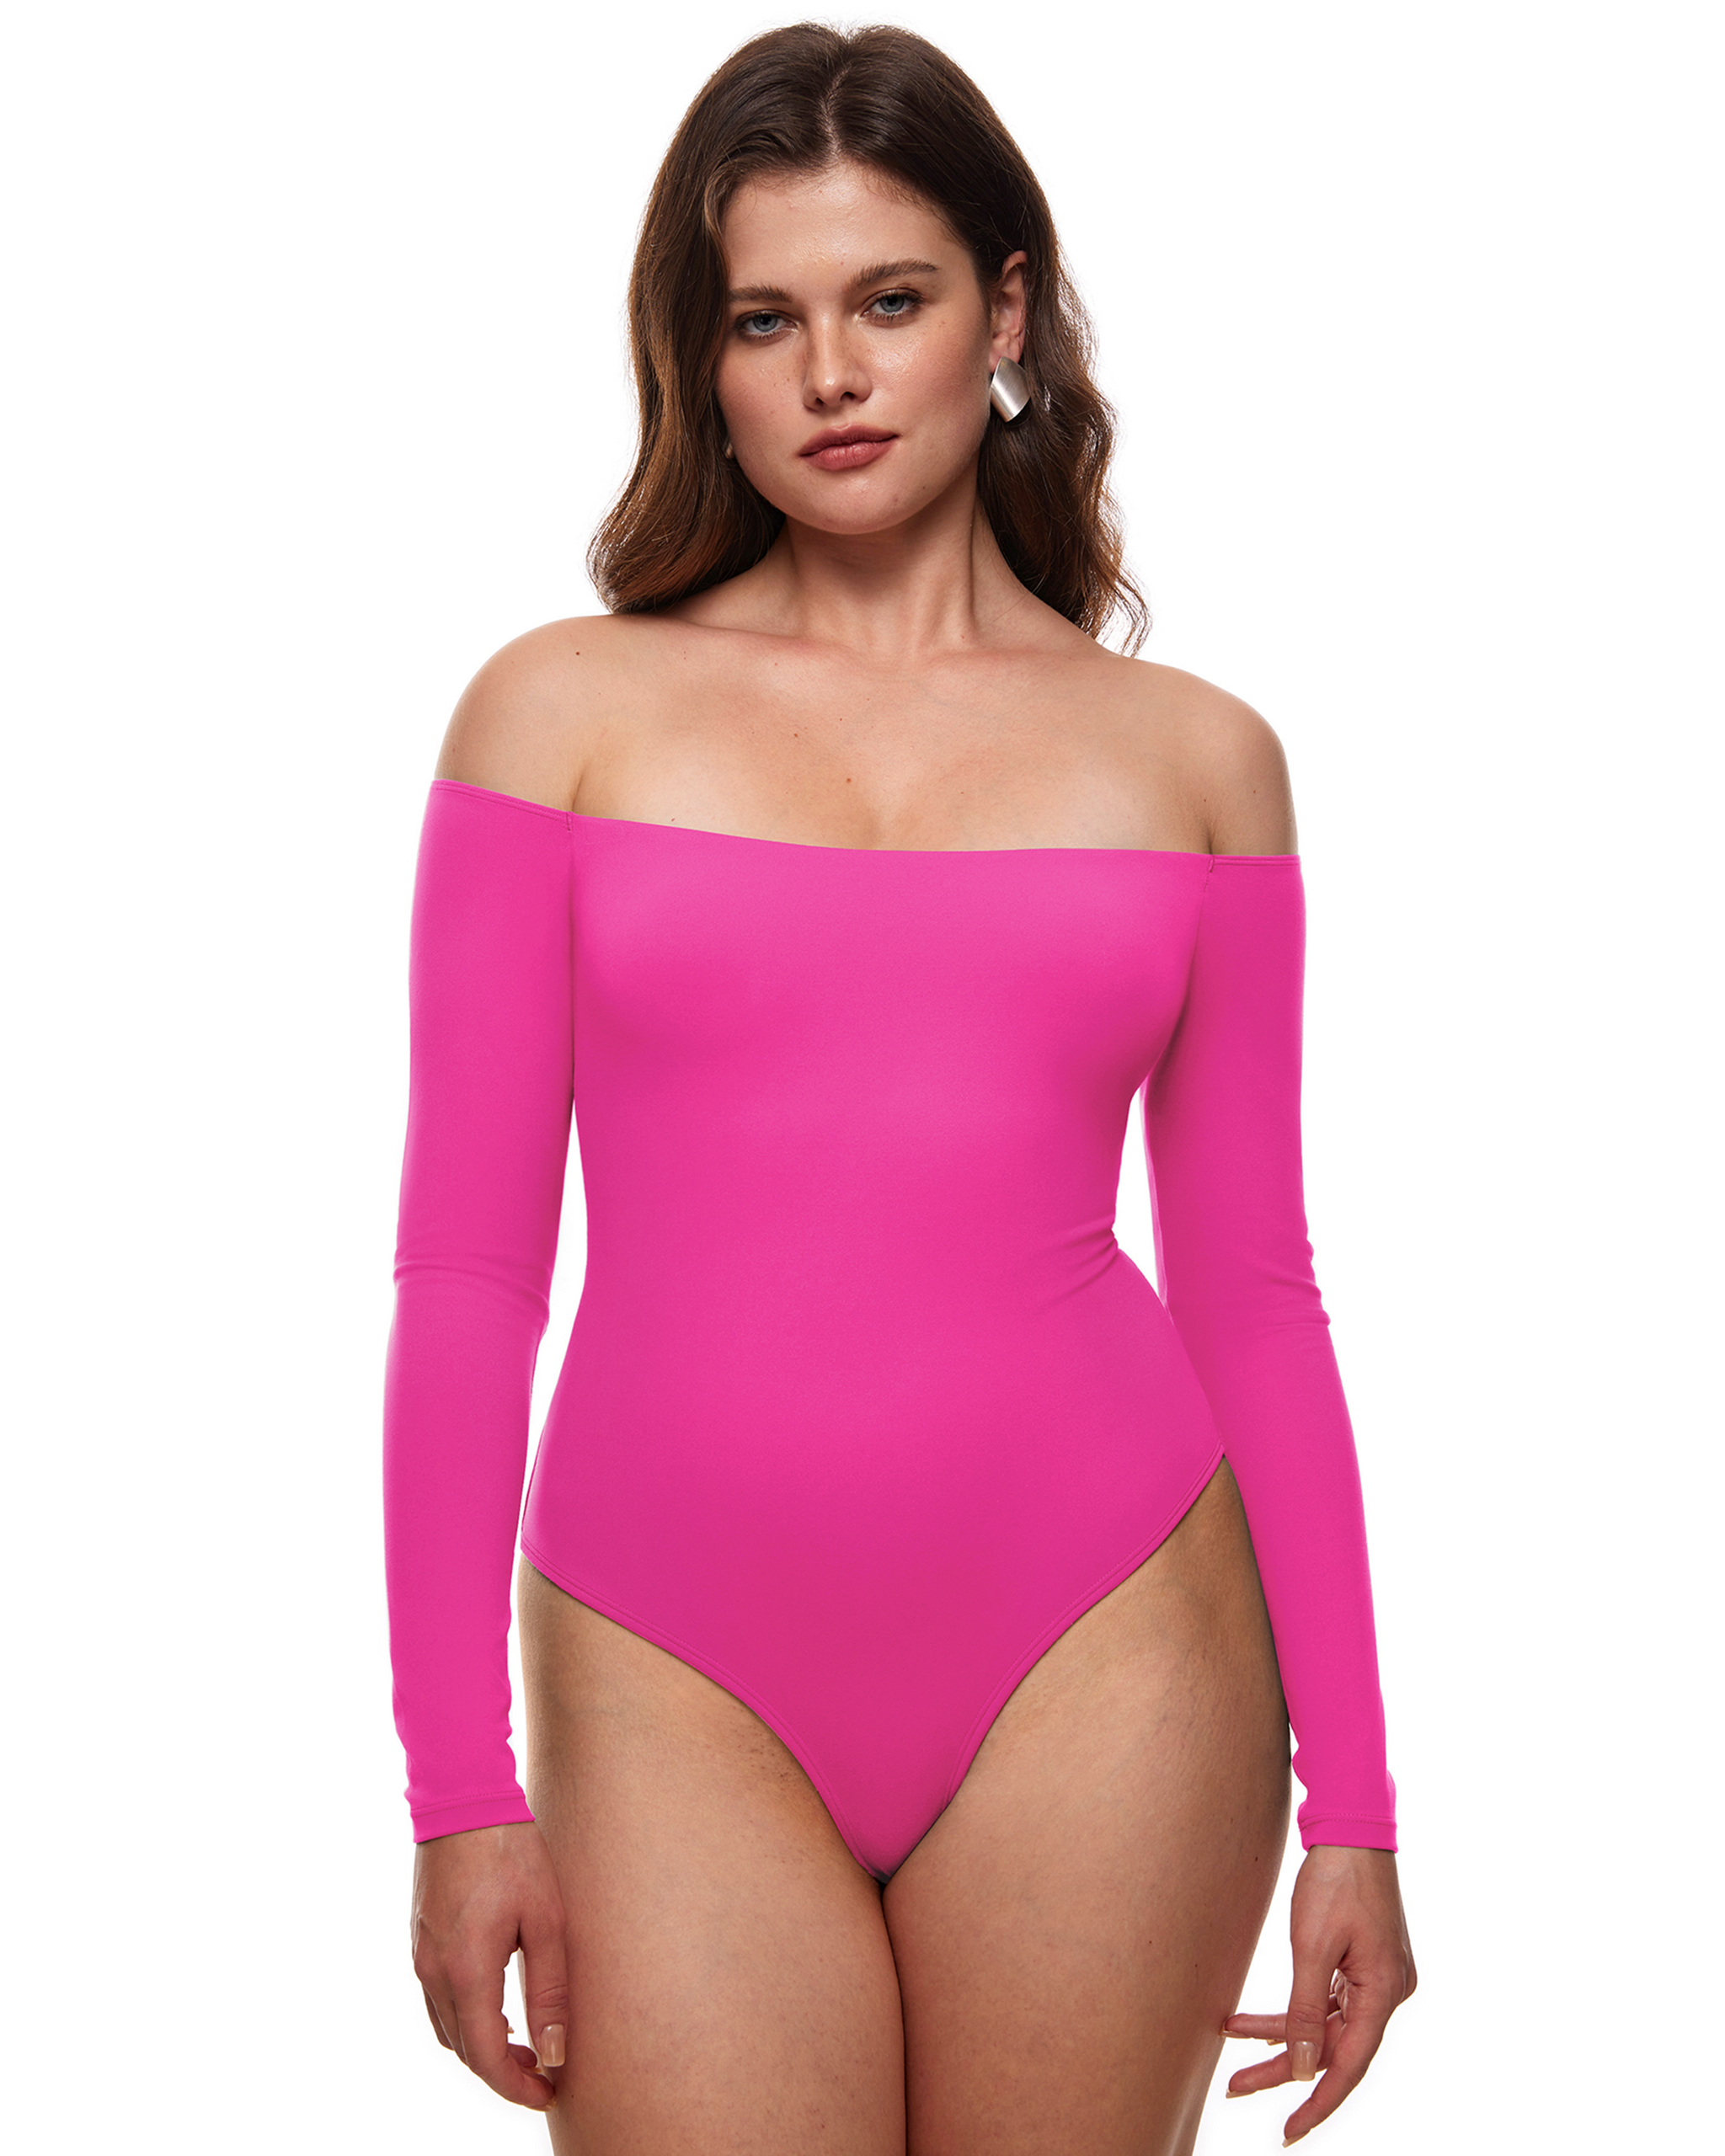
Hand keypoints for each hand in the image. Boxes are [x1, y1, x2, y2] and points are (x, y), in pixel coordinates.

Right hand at [410, 1820, 568, 2109]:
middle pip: (464, 2049)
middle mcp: (434, 1971)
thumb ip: (550, 1990)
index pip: (485, 2055)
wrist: (463, 1799)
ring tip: (526, 2045)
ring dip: (482, 2047)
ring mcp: (421, 1956)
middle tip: (545, 2074)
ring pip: (448, 2028)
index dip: (516, 2085)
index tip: (548, 2093)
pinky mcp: (420, 1940)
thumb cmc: (511, 1852)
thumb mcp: (546, 1920)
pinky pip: (438, 2000)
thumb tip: (556, 2052)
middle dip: (502, 2071)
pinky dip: (466, 2019)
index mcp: (466, 1970)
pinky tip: (497, 2009)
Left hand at [1221, 1844, 1414, 2144]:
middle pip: (1333, 2047)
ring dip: (1280, 2036)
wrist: (1351, 1825)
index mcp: (1384, 1992)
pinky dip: (1292, 2011)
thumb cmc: (1336, 1879)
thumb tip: (1301, 2068)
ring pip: (1325, 2025)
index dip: (1318, 2103)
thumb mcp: (1312, 1946)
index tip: (1288, 2131)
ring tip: (1231, 2046)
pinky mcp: (1362, 1964)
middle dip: (1285, 2069)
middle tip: (1237, 2087)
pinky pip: (1326, 2001)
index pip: (1349, 2065)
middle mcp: (1387, 1992)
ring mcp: (1376, 1978)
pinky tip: (1252, 2021)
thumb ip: (1305, 2010)